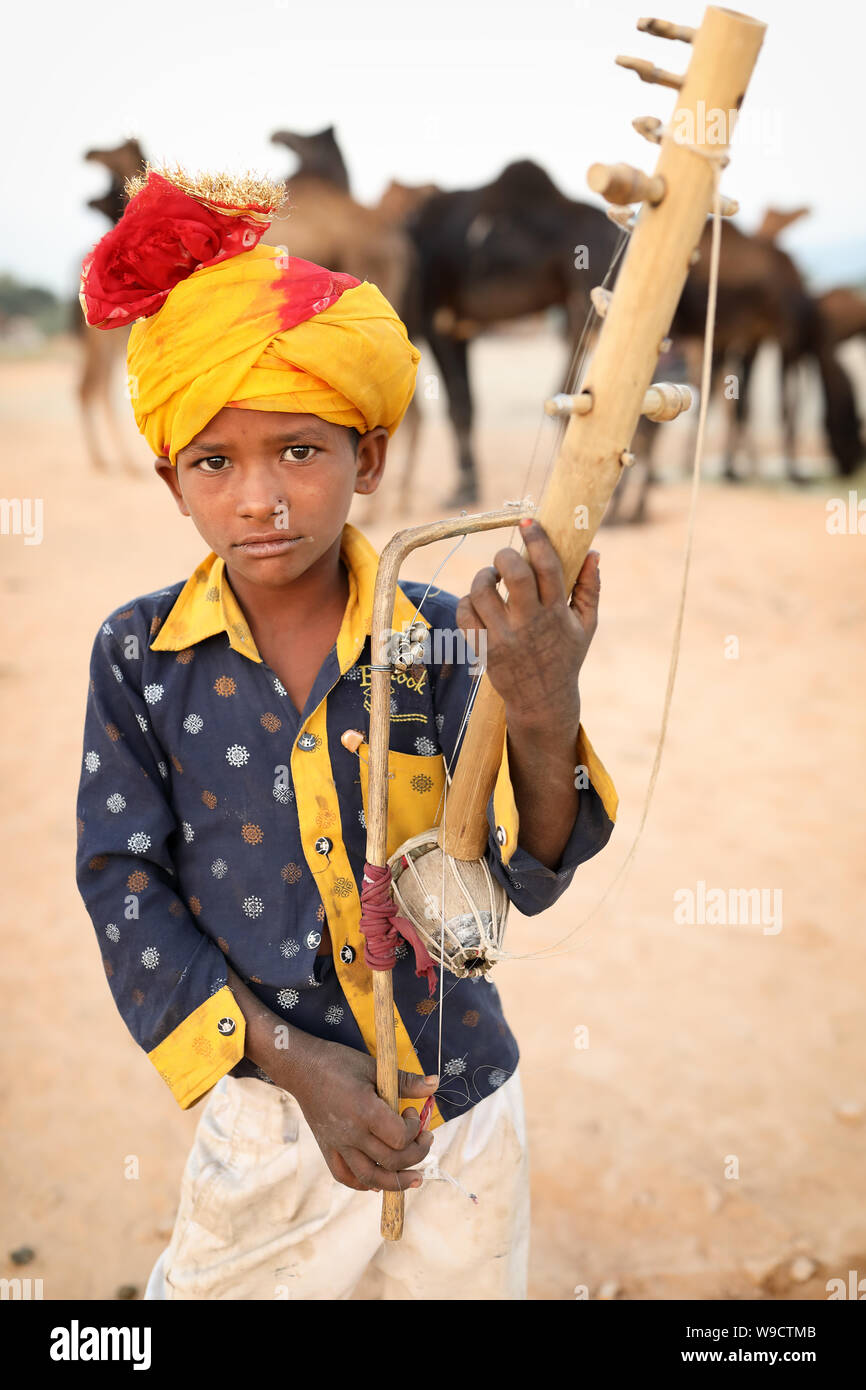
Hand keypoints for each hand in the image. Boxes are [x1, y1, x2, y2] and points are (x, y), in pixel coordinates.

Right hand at [284, 1037, 438, 1192]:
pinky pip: (345, 1177)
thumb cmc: (338, 1063)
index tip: (413, 1113)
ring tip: (415, 1178)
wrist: (301, 1068)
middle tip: (426, 1139)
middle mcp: (351, 1134)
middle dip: (416, 1154)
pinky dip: (364, 1183)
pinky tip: (378, 1181)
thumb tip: (435, 1083)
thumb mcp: (374, 1066)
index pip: (399, 1137)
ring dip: (396, 1182)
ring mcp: (338, 1145)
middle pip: (391, 1160)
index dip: (415, 1129)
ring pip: (370, 1177)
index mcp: (364, 1111)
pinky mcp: (327, 1149)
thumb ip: (406, 1081)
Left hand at [456, 518, 600, 732]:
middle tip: (505, 558)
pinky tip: (479, 602)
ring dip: (483, 577)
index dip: (536, 538)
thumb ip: (590, 588)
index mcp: (556, 611)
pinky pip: (464, 614)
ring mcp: (503, 636)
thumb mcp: (586, 624)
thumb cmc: (565, 656)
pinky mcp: (483, 648)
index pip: (547, 566)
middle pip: (513, 574)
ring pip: (482, 592)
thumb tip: (593, 553)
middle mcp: (529, 622)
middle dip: (505, 555)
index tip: (528, 522)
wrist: (543, 700)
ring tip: (491, 579)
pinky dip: (467, 601)